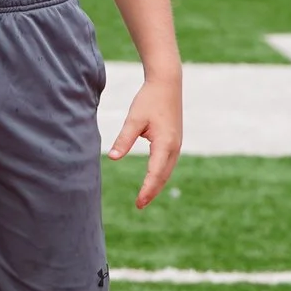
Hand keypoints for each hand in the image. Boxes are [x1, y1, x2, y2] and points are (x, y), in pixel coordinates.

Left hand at [109, 72, 181, 208]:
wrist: (167, 84)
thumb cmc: (149, 100)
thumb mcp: (134, 119)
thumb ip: (124, 139)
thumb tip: (112, 157)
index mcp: (165, 143)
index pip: (155, 173)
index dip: (147, 189)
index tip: (138, 202)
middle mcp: (174, 147)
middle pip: (163, 176)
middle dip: (152, 191)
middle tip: (139, 205)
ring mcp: (177, 144)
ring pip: (167, 170)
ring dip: (157, 184)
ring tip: (144, 197)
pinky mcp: (174, 140)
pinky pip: (168, 163)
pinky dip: (160, 174)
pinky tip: (153, 179)